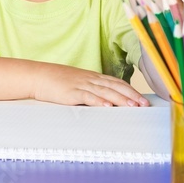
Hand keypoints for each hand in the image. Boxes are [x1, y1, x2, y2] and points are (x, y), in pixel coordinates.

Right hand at [33, 62, 148, 106]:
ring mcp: (82, 85)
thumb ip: (92, 90)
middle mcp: (91, 80)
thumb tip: (106, 100)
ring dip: (120, 99)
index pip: (117, 83)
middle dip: (131, 95)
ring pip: (105, 92)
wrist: (39, 76)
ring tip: (132, 106)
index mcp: (94, 77)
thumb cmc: (58, 81)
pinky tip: (108, 107)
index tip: (143, 99)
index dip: (131, 90)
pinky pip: (88, 97)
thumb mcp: (79, 83)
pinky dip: (99, 102)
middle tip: (144, 104)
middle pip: (116, 87)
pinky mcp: (72, 93)